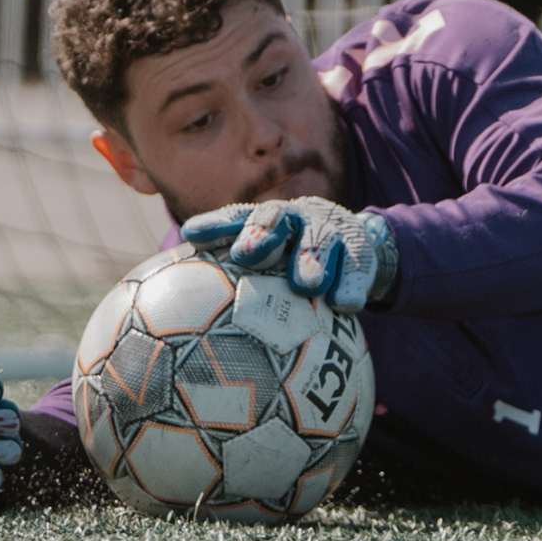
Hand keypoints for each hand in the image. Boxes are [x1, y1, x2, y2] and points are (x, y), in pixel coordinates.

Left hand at [180, 196, 398, 312]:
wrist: (356, 248)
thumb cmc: (297, 264)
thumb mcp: (272, 266)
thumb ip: (234, 284)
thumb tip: (180, 322)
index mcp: (268, 222)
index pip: (237, 218)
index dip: (216, 226)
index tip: (192, 236)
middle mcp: (296, 219)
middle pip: (276, 218)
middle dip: (261, 234)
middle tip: (247, 254)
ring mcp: (331, 231)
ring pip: (321, 240)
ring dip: (312, 258)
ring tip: (307, 284)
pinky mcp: (361, 252)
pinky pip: (357, 267)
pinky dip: (350, 285)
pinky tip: (345, 304)